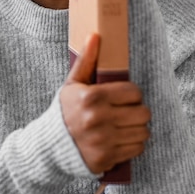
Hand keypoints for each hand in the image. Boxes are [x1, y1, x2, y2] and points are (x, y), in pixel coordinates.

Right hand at [60, 34, 150, 175]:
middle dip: (138, 110)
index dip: (132, 94)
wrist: (51, 145)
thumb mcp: (73, 83)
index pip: (133, 92)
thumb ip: (86, 60)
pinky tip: (122, 138)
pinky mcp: (107, 158)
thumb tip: (95, 35)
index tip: (126, 96)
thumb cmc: (65, 110)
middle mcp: (99, 119)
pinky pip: (137, 149)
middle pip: (143, 113)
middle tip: (128, 110)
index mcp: (92, 97)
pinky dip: (133, 143)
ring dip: (138, 127)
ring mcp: (103, 141)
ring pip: (143, 132)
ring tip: (126, 124)